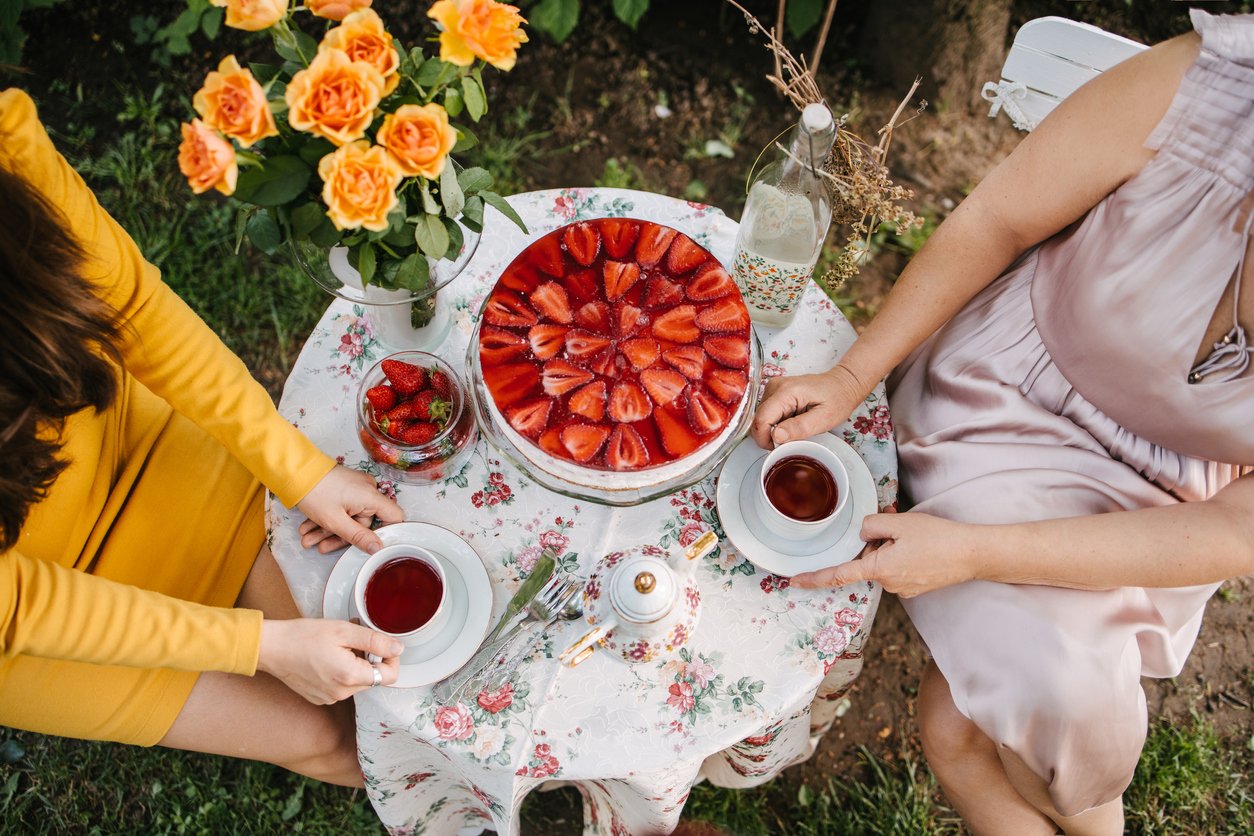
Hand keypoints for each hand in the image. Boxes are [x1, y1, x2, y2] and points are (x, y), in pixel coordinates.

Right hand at [257, 618, 403, 703]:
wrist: (271, 648)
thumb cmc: (304, 636)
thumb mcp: (344, 631)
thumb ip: (375, 641)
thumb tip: (398, 648)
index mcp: (350, 677)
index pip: (390, 676)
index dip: (390, 658)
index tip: (380, 643)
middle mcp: (342, 693)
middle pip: (373, 678)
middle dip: (370, 658)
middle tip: (354, 639)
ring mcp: (330, 698)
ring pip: (357, 682)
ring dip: (355, 664)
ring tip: (338, 646)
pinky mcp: (320, 698)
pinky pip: (341, 686)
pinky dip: (341, 672)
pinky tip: (327, 657)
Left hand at [296, 466, 403, 553]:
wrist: (294, 470)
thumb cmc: (314, 491)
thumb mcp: (335, 521)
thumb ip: (358, 537)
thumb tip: (377, 548)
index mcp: (370, 496)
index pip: (393, 516)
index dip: (385, 533)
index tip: (369, 544)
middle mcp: (366, 490)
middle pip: (363, 521)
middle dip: (339, 536)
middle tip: (322, 547)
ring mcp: (355, 488)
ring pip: (348, 516)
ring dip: (327, 530)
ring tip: (308, 539)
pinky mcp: (344, 487)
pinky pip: (341, 508)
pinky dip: (326, 518)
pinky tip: (308, 528)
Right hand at [751, 364, 866, 448]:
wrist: (842, 384)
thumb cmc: (837, 399)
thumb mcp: (824, 419)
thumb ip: (799, 427)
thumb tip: (776, 436)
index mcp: (787, 392)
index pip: (761, 419)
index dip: (764, 439)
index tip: (777, 448)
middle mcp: (775, 386)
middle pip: (759, 418)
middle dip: (770, 435)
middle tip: (791, 439)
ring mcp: (773, 387)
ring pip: (761, 417)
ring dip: (773, 428)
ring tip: (794, 427)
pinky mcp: (774, 391)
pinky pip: (767, 412)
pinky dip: (776, 422)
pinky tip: (791, 420)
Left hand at [791, 511, 981, 597]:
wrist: (974, 554)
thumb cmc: (938, 538)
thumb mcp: (900, 523)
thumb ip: (872, 525)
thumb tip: (863, 533)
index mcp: (879, 569)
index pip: (839, 575)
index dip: (814, 578)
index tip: (793, 581)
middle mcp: (889, 584)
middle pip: (867, 560)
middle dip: (875, 542)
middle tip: (898, 526)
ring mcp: (904, 589)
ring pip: (884, 562)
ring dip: (891, 547)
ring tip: (916, 536)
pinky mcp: (917, 587)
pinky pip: (899, 568)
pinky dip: (903, 554)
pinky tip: (922, 546)